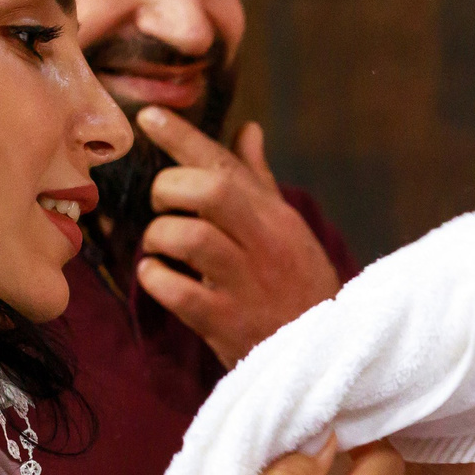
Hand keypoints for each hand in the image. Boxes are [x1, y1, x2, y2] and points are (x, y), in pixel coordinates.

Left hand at [133, 112, 343, 365]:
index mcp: (277, 218)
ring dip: (159, 237)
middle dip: (169, 189)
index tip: (150, 116)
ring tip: (159, 247)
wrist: (324, 358)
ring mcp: (245, 284)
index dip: (184, 137)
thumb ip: (260, 181)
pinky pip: (175, 290)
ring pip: (188, 237)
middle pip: (209, 191)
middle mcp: (264, 245)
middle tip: (163, 204)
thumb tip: (248, 129)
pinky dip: (154, 279)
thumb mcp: (289, 231)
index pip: (227, 164)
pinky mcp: (226, 323)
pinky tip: (158, 278)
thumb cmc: (299, 288)